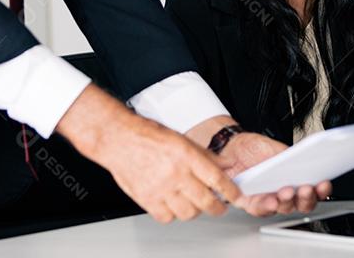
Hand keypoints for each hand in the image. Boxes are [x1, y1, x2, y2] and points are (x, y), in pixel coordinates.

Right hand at [56, 85, 243, 222]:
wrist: (118, 138)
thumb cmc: (146, 135)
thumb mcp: (181, 138)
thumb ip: (205, 154)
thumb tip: (225, 164)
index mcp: (185, 155)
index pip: (216, 179)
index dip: (231, 191)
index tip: (236, 197)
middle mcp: (175, 173)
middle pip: (206, 201)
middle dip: (217, 207)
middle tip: (218, 206)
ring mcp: (160, 188)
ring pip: (188, 213)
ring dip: (194, 210)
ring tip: (192, 202)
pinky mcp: (147, 199)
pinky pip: (167, 217)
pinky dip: (172, 214)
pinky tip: (172, 204)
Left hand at [217, 132, 330, 215]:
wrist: (231, 146)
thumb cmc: (255, 149)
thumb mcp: (276, 149)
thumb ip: (291, 158)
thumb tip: (309, 159)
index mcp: (294, 180)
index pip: (313, 191)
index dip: (321, 190)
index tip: (324, 183)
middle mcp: (283, 193)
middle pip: (301, 204)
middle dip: (306, 198)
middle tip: (307, 188)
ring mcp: (268, 199)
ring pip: (282, 209)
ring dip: (287, 202)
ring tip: (287, 191)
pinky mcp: (250, 203)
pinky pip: (260, 209)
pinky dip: (267, 205)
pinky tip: (271, 199)